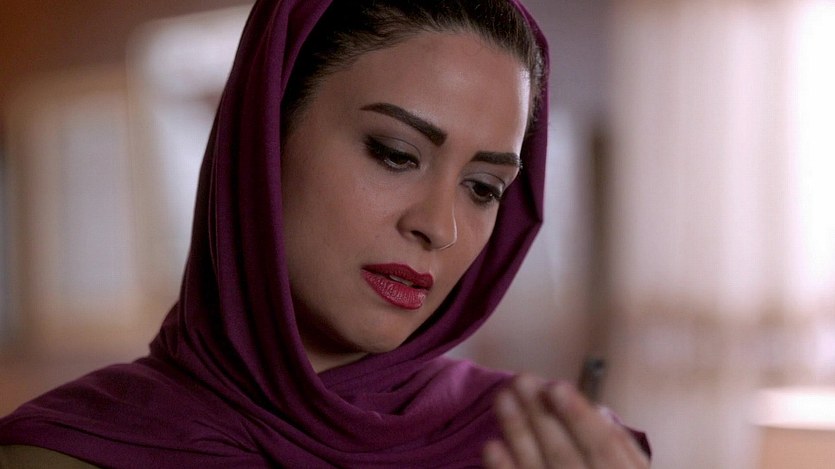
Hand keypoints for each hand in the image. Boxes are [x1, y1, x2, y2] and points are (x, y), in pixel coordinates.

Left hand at [482, 374, 649, 468]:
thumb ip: (623, 451)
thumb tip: (598, 413)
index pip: (604, 449)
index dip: (578, 417)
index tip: (555, 385)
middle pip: (565, 456)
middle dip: (541, 416)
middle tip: (520, 380)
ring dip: (518, 434)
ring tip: (502, 398)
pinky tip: (491, 445)